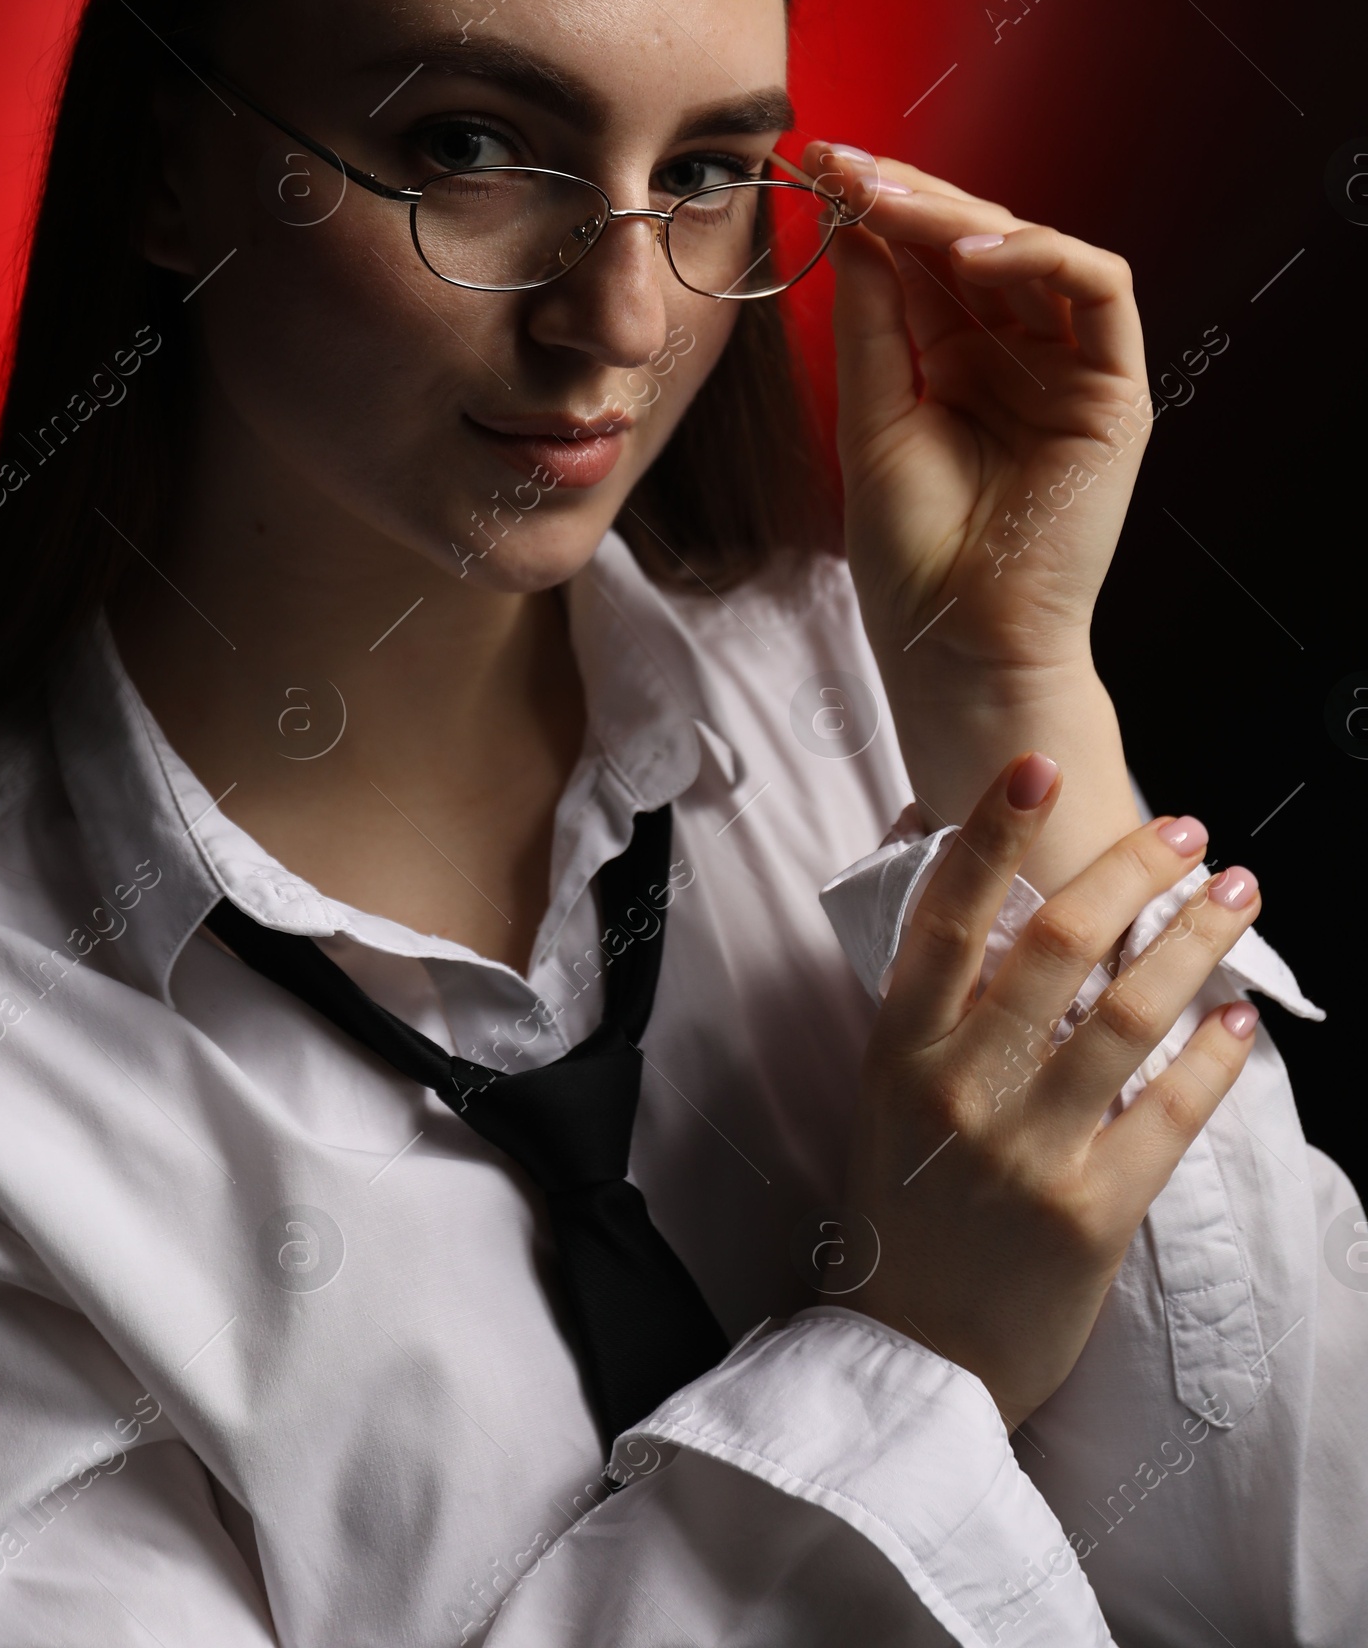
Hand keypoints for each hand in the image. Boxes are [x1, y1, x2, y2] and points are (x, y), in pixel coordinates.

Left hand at [807, 147, 1150, 677]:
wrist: (960, 647)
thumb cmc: (914, 559)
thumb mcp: (873, 419)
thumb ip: (873, 323)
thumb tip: (853, 225)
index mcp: (958, 363)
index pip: (924, 260)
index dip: (875, 209)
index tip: (814, 167)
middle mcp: (1018, 356)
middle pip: (974, 242)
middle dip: (906, 196)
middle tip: (841, 164)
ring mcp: (1071, 370)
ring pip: (1032, 250)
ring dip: (958, 214)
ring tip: (885, 202)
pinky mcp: (1117, 391)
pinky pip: (1101, 290)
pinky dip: (1040, 255)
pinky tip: (968, 255)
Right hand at [838, 753, 1261, 1430]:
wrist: (914, 1358)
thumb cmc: (904, 1208)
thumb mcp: (886, 1092)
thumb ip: (925, 993)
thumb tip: (945, 862)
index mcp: (898, 1048)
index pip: (943, 915)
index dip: (990, 834)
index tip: (1035, 765)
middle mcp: (958, 1086)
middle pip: (1053, 943)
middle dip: (1128, 869)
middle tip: (1184, 828)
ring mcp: (1025, 1149)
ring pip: (1123, 1014)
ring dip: (1191, 940)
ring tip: (1236, 894)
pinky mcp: (1090, 1213)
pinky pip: (1169, 1113)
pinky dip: (1211, 1058)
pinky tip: (1238, 1018)